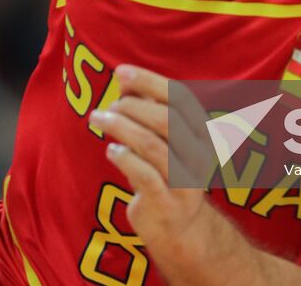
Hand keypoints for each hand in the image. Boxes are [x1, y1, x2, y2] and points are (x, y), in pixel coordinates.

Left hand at [91, 65, 212, 252]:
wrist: (181, 228)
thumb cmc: (166, 172)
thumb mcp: (163, 139)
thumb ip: (148, 110)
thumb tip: (124, 80)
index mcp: (202, 132)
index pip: (179, 97)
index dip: (149, 81)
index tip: (121, 72)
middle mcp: (200, 154)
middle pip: (165, 119)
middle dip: (131, 106)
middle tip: (107, 107)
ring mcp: (186, 180)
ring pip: (151, 144)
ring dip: (120, 128)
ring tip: (99, 120)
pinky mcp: (167, 203)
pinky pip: (142, 174)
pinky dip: (123, 158)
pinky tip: (111, 151)